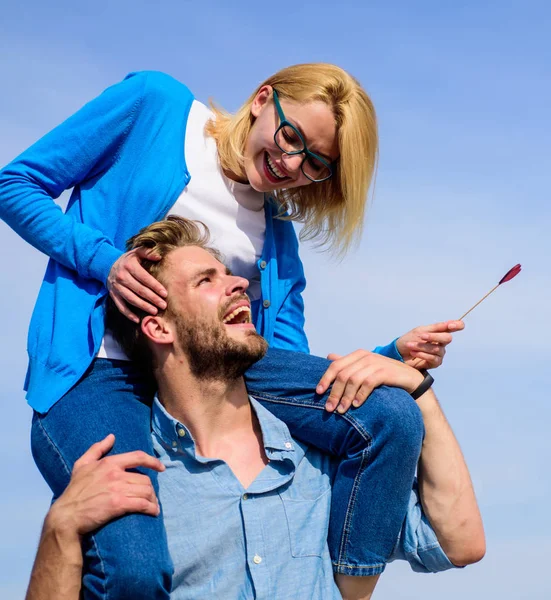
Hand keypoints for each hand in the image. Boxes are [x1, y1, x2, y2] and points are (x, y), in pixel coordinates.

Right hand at [47, 434, 164, 538]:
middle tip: (151, 496)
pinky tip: (153, 512)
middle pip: (144, 479)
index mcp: (110, 463)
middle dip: (151, 489)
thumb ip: (97, 449)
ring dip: (153, 499)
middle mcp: (116, 474)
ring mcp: (117, 489)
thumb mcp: (81, 465)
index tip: (161, 468)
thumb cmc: (74, 490)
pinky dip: (151, 508)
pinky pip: (142, 504)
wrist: (67, 515)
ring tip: (153, 505)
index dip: (153, 461)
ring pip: (146, 491)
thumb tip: (111, 436)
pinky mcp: (118, 504)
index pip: (138, 457)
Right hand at [107, 248, 167, 322]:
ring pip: (131, 299)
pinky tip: (137, 320)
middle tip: (163, 305)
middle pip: (139, 290)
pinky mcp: (113, 295)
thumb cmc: (128, 260)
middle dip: (152, 298)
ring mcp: (116, 287)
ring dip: (143, 306)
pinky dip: (128, 314)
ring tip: (154, 311)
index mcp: (129, 266)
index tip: (165, 293)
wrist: (107, 265)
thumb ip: (147, 252)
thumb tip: (159, 257)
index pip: (144, 278)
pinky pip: (120, 306)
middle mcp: (122, 277)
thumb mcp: (136, 252)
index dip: (155, 286)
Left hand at [317, 350, 423, 413]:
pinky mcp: (386, 372)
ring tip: (341, 411)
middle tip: (329, 409)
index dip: (325, 379)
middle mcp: (365, 356)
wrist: (411, 380)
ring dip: (346, 397)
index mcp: (358, 355)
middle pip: (342, 375)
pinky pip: (368, 384)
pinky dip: (360, 395)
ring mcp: (376, 363)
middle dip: (334, 393)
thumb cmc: (385, 376)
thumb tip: (329, 356)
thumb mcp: (365, 369)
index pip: (335, 365)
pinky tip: (357, 405)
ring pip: (353, 380)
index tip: (318, 393)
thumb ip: (348, 364)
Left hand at [396, 321, 463, 369]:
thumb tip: (449, 323)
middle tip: (421, 336)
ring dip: (422, 346)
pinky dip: (422, 354)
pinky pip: (433, 358)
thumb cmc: (409, 340)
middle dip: (433, 337)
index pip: (453, 327)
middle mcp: (441, 343)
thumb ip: (435, 328)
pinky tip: (413, 353)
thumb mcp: (420, 331)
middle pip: (447, 338)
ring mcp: (439, 353)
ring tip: (410, 346)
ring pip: (437, 349)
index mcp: (438, 332)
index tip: (451, 325)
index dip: (457, 325)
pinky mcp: (435, 363)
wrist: (398, 353)